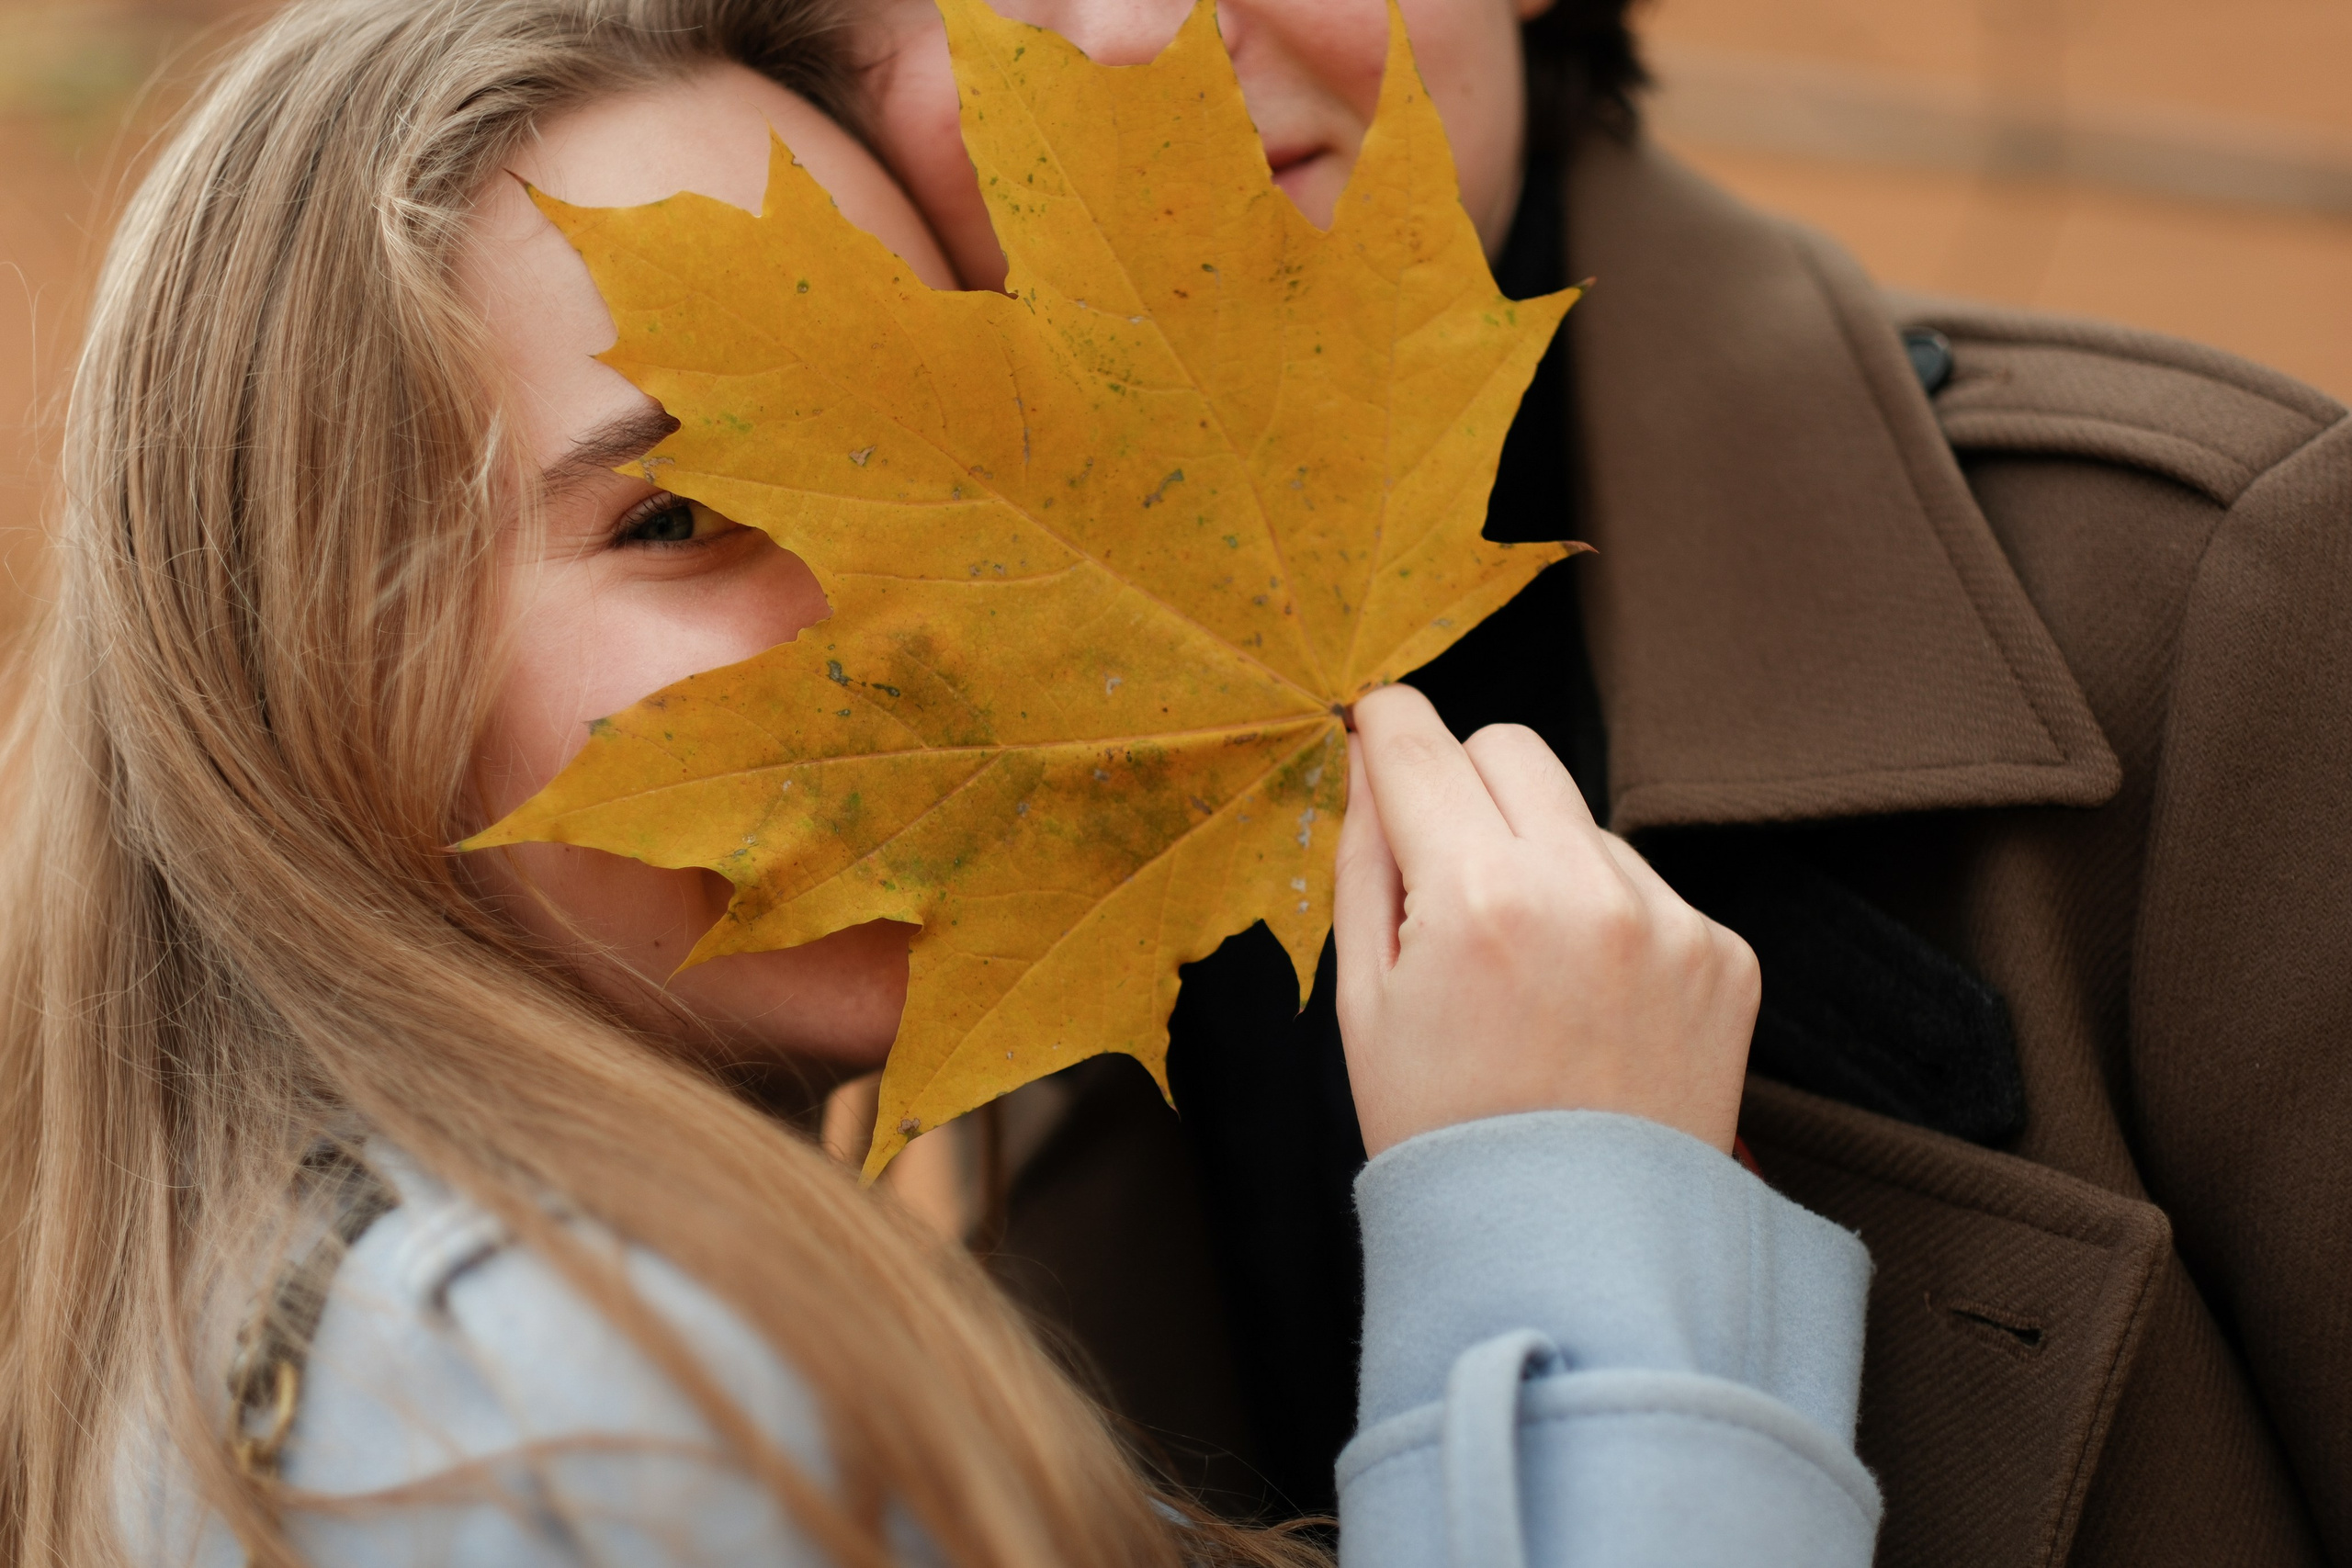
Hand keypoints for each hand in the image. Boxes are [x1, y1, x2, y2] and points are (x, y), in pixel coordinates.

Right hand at [1333, 685, 1759, 1156]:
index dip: (1385, 724)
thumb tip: (1369, 755)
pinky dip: (1608, 923)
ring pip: (1580, 821)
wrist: (1575, 1260)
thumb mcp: (1363, 1005)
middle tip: (1444, 869)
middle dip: (1464, 782)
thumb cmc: (1448, 1140)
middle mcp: (1584, 891)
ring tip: (1527, 980)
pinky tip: (1588, 1008)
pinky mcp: (1724, 954)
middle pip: (1511, 747)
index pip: (1420, 745)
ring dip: (1543, 863)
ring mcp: (1668, 921)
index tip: (1376, 722)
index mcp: (1477, 901)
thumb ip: (1362, 860)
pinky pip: (1645, 888)